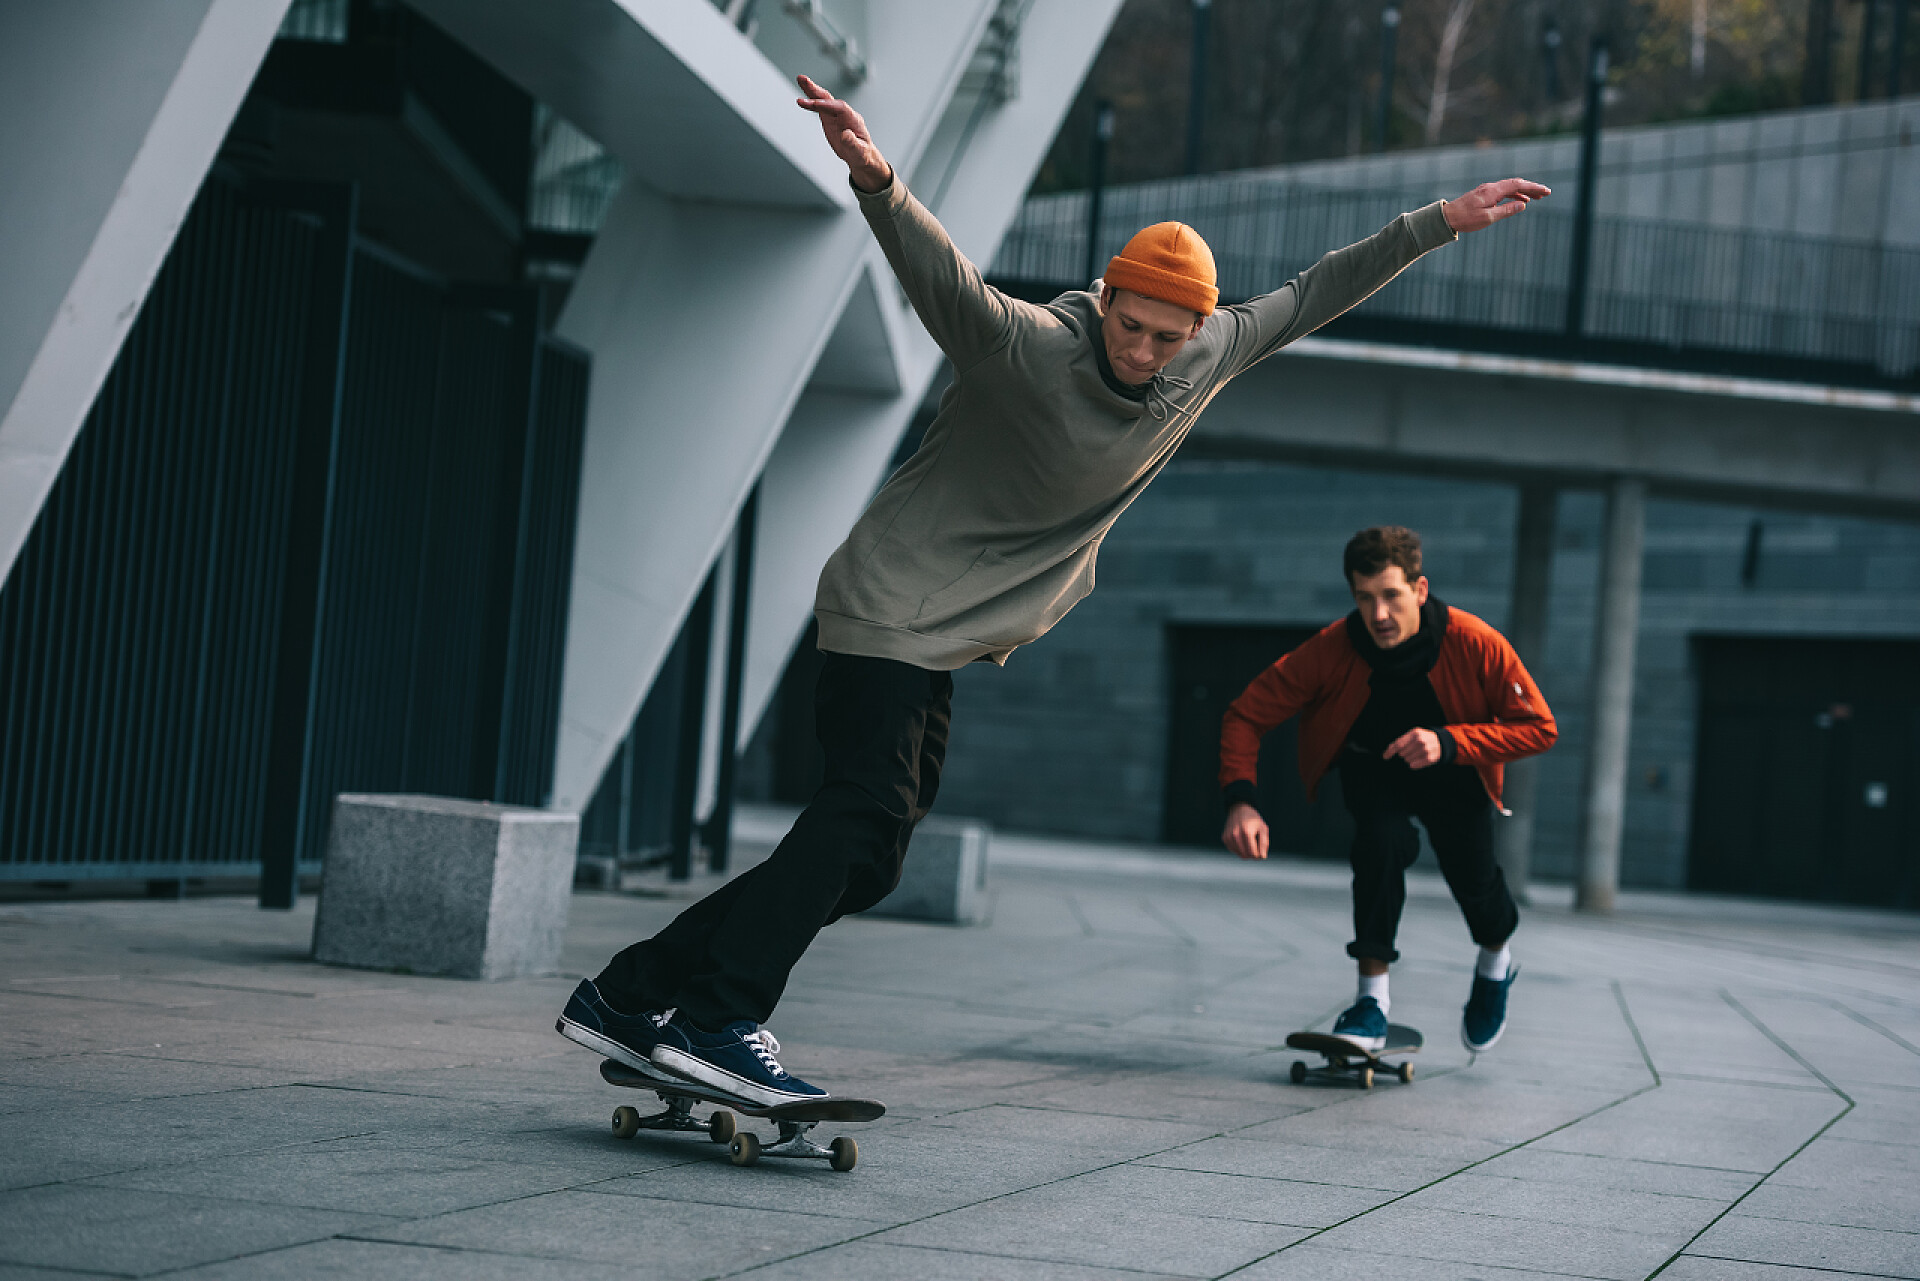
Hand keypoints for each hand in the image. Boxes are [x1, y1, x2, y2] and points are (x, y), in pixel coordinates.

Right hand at [795, 74, 891, 192]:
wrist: (861, 156)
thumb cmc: (862, 154)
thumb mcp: (859, 152)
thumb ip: (852, 143)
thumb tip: (846, 135)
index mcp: (853, 119)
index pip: (839, 107)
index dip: (827, 104)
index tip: (815, 103)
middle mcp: (844, 114)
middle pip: (830, 98)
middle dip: (817, 90)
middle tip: (804, 80)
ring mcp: (836, 115)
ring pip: (823, 100)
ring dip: (811, 91)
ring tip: (800, 80)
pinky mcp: (829, 118)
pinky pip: (819, 107)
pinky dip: (810, 102)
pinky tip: (801, 97)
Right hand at [1221, 802, 1269, 859]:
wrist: (1239, 809)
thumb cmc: (1253, 820)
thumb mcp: (1263, 828)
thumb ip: (1264, 843)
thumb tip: (1262, 857)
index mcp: (1246, 832)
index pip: (1253, 853)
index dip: (1260, 855)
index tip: (1262, 850)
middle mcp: (1235, 835)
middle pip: (1246, 856)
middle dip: (1253, 854)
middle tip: (1257, 847)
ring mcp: (1228, 837)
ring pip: (1240, 855)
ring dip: (1247, 852)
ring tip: (1249, 841)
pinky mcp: (1224, 838)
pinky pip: (1234, 851)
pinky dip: (1240, 849)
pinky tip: (1242, 840)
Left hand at [1383, 728, 1443, 769]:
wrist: (1440, 742)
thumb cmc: (1422, 738)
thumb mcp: (1413, 734)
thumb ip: (1401, 740)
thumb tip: (1388, 750)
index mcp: (1414, 733)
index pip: (1398, 744)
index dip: (1390, 751)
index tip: (1385, 757)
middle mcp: (1420, 741)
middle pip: (1402, 753)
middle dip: (1403, 753)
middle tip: (1411, 750)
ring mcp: (1425, 750)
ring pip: (1407, 760)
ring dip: (1409, 759)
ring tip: (1416, 753)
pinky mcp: (1429, 759)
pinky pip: (1414, 766)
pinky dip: (1413, 764)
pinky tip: (1417, 760)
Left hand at [1443, 178, 1550, 233]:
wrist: (1446, 217)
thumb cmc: (1465, 219)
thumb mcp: (1488, 218)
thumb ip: (1506, 211)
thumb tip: (1523, 204)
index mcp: (1493, 191)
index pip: (1518, 185)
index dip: (1534, 188)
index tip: (1546, 191)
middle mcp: (1491, 187)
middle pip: (1516, 184)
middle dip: (1532, 188)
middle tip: (1546, 193)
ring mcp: (1487, 190)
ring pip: (1510, 187)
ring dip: (1524, 192)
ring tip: (1537, 198)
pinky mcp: (1484, 195)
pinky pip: (1504, 192)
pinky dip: (1514, 194)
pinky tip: (1520, 201)